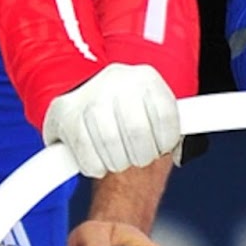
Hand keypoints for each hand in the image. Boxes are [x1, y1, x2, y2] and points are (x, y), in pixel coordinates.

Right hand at [42, 62, 179, 177]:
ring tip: (118, 160)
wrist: (83, 100)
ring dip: (118, 162)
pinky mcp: (65, 113)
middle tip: (138, 159)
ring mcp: (89, 94)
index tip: (160, 148)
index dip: (165, 142)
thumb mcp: (152, 112)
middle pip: (138, 131)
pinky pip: (86, 153)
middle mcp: (117, 79)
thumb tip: (181, 153)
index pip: (166, 116)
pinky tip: (98, 161)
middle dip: (141, 156)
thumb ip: (171, 128)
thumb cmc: (126, 115)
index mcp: (146, 78)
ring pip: (111, 142)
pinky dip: (95, 167)